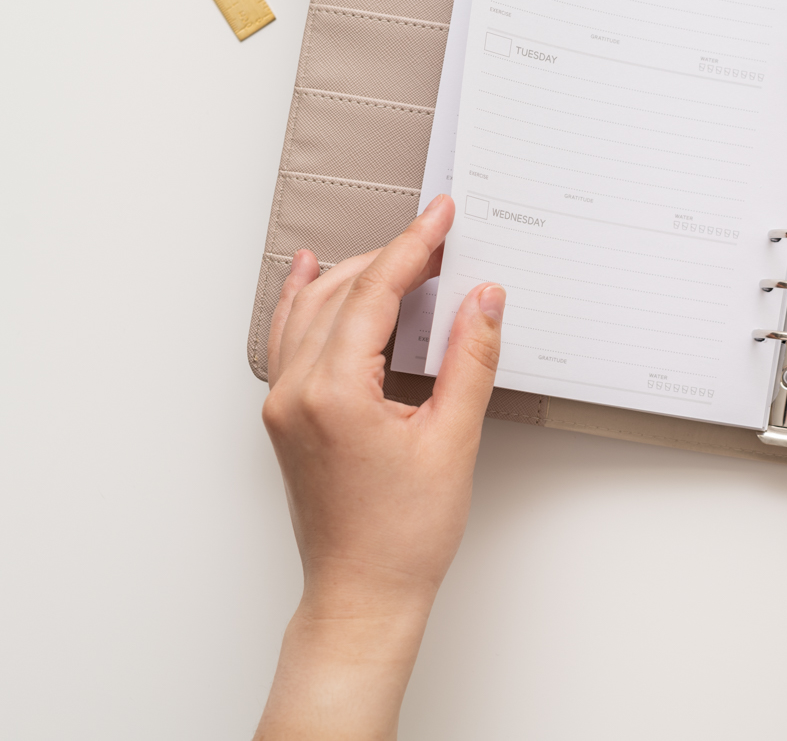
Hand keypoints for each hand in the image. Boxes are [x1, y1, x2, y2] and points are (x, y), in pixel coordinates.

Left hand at [255, 195, 503, 740]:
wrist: (363, 593)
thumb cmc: (403, 535)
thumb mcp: (453, 440)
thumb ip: (469, 359)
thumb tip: (483, 298)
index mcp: (334, 391)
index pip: (375, 292)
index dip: (414, 246)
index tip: (442, 215)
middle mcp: (295, 390)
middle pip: (342, 292)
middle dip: (391, 255)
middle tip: (438, 233)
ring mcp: (282, 404)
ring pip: (312, 310)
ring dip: (355, 274)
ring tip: (398, 249)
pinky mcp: (285, 416)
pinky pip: (290, 339)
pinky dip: (306, 301)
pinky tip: (311, 276)